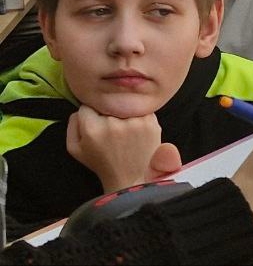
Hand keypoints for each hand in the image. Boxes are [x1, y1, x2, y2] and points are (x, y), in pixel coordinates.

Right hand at [67, 106, 181, 193]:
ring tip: (125, 132)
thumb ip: (72, 124)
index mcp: (92, 129)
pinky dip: (138, 116)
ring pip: (125, 105)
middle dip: (107, 113)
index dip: (91, 114)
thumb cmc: (102, 163)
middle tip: (112, 130)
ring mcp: (134, 122)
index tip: (96, 124)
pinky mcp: (151, 122)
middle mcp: (113, 123)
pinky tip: (136, 131)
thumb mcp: (75, 149)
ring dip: (124, 114)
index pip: (88, 105)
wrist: (131, 178)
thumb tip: (81, 107)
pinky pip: (141, 109)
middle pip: (107, 104)